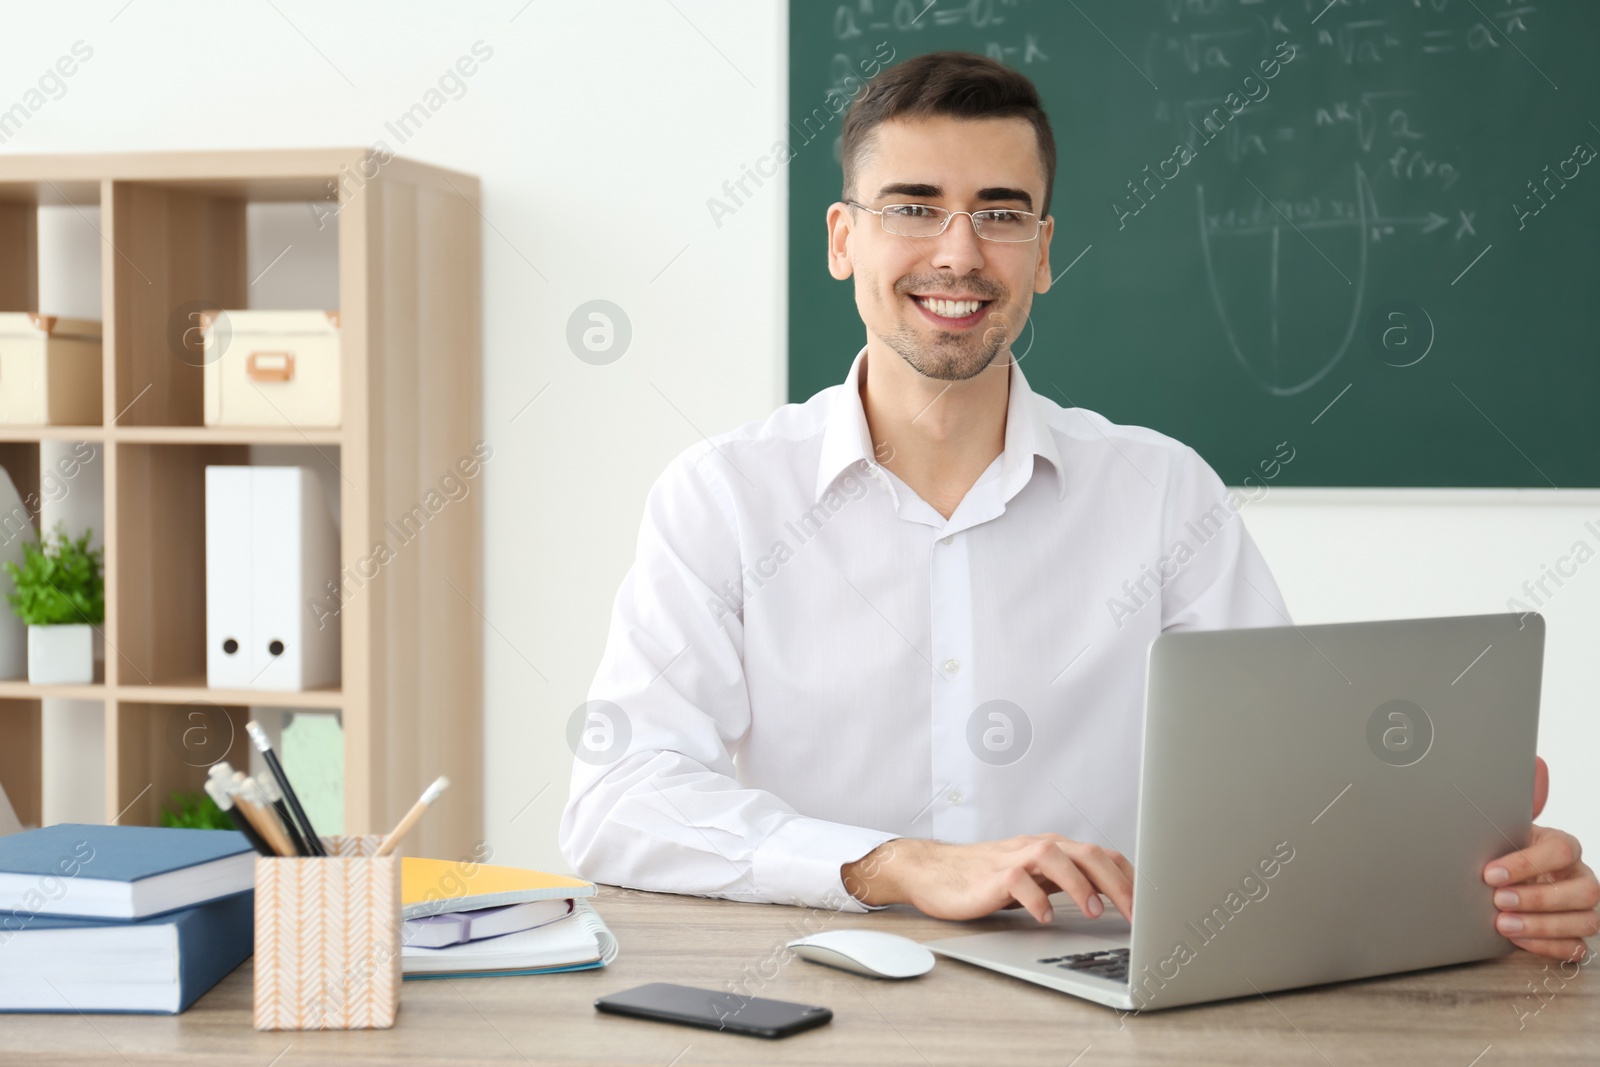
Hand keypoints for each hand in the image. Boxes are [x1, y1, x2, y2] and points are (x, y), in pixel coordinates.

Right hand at [841, 834, 1133, 924]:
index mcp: (1054, 849)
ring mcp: (1015, 858)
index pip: (1104, 856)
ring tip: (1094, 912)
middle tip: (1139, 914)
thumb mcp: (1035, 879)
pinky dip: (1037, 900)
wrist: (934, 872)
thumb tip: (1112, 899)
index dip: (1132, 879)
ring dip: (1080, 885)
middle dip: (1119, 884)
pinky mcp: (993, 875)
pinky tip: (1045, 918)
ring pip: (1057, 859)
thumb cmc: (984, 877)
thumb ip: (1066, 882)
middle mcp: (1039, 847)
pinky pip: (1019, 882)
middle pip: (1089, 855)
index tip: (1154, 905)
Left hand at [1484, 756, 1597, 962]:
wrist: (1502, 879)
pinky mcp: (1577, 934)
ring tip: (1503, 924)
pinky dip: (1549, 947)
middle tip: (1498, 900)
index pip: (1563, 850)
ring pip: (1586, 920)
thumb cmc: (1505, 850)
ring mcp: (1583, 908)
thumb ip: (1516, 802)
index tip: (1490, 873)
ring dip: (1542, 926)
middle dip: (1538, 898)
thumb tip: (1535, 765)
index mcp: (1562, 846)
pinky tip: (1519, 940)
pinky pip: (1577, 948)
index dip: (1527, 863)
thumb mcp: (1503, 827)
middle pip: (1584, 890)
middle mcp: (1580, 875)